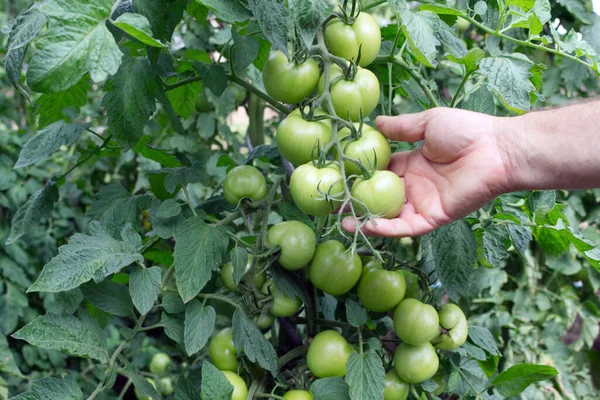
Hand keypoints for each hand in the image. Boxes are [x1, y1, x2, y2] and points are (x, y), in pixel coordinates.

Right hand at [342, 108, 509, 236]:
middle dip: (356, 199)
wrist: (497, 149)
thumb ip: (401, 127)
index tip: (337, 174)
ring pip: (388, 216)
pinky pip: (405, 227)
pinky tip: (364, 225)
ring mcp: (422, 204)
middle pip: (378, 196)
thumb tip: (375, 122)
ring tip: (339, 218)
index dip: (359, 174)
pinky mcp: (432, 217)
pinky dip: (385, 228)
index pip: (379, 172)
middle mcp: (414, 186)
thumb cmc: (468, 131)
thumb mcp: (428, 123)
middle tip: (330, 201)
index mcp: (413, 164)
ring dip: (365, 218)